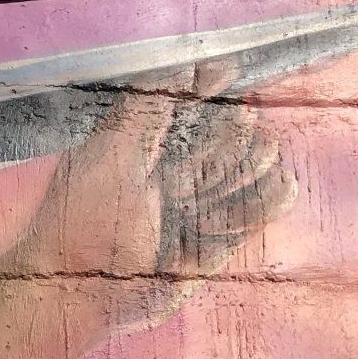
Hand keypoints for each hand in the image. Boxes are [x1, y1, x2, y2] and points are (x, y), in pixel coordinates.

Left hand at [0, 61, 297, 332]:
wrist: (76, 292)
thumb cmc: (82, 219)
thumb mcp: (110, 150)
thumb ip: (148, 105)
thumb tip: (192, 66)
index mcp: (140, 151)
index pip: (188, 111)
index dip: (209, 93)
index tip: (226, 78)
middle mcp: (166, 181)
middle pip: (220, 142)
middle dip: (235, 130)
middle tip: (241, 125)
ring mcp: (190, 215)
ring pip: (240, 178)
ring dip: (254, 164)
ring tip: (259, 155)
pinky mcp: (207, 250)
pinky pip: (248, 220)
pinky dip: (268, 201)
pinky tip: (282, 185)